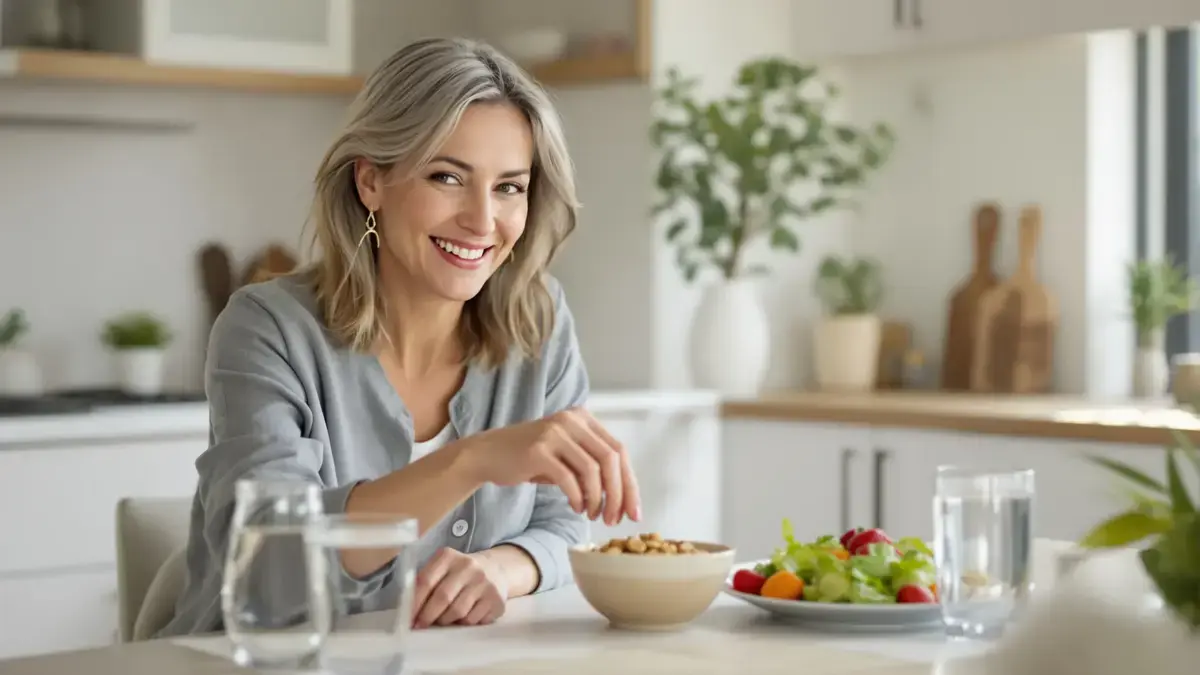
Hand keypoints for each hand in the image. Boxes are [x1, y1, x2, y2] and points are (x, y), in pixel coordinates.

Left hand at [411, 548, 506, 628]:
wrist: (495, 569)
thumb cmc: (459, 574)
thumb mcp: (442, 568)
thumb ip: (425, 583)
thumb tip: (408, 611)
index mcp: (449, 556)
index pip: (426, 580)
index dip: (415, 603)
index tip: (408, 618)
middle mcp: (468, 566)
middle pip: (442, 598)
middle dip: (427, 616)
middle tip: (420, 626)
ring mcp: (484, 583)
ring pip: (457, 612)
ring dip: (445, 621)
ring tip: (443, 619)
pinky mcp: (496, 599)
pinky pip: (472, 620)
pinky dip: (463, 623)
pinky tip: (462, 617)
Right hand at [459, 407, 640, 525]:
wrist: (488, 454)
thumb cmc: (530, 459)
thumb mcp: (566, 456)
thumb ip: (592, 468)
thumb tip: (622, 499)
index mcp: (583, 419)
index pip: (619, 451)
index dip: (630, 483)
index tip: (633, 511)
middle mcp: (572, 420)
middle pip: (611, 459)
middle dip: (618, 494)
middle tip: (615, 519)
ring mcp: (555, 433)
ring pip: (592, 470)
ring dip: (598, 499)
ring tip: (593, 515)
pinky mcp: (538, 450)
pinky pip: (568, 478)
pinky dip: (578, 497)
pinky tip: (576, 508)